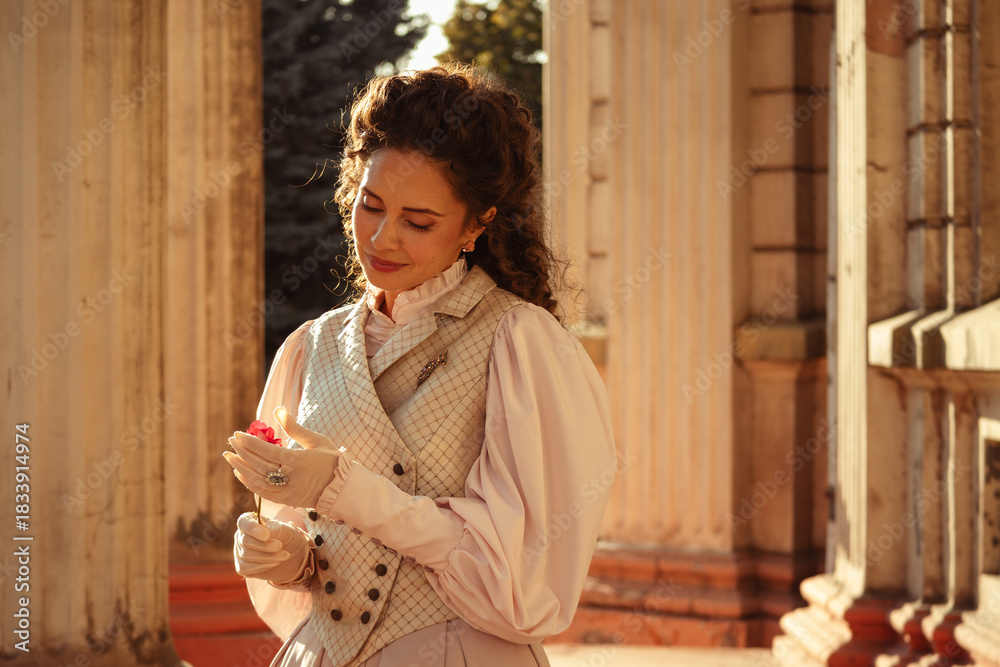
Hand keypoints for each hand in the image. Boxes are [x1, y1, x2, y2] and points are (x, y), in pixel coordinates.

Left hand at [224, 405, 340, 508]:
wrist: (341, 488)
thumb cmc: (331, 460)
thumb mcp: (316, 440)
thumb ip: (294, 428)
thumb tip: (278, 410)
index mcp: (300, 461)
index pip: (269, 452)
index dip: (251, 443)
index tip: (237, 434)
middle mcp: (292, 478)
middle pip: (260, 464)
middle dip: (243, 451)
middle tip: (231, 440)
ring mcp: (288, 492)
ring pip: (257, 479)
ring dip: (241, 466)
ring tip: (229, 455)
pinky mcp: (286, 500)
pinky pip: (262, 492)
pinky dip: (248, 482)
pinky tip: (239, 471)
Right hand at [233, 512, 310, 583]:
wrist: (292, 554)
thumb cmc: (286, 537)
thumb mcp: (283, 530)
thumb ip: (272, 530)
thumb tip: (265, 532)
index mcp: (250, 520)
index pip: (243, 522)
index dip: (252, 528)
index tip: (266, 536)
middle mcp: (241, 535)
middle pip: (245, 541)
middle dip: (264, 546)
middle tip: (280, 546)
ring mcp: (240, 551)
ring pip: (246, 555)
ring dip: (267, 557)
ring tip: (284, 555)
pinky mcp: (241, 567)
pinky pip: (245, 568)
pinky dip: (262, 566)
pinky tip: (275, 563)